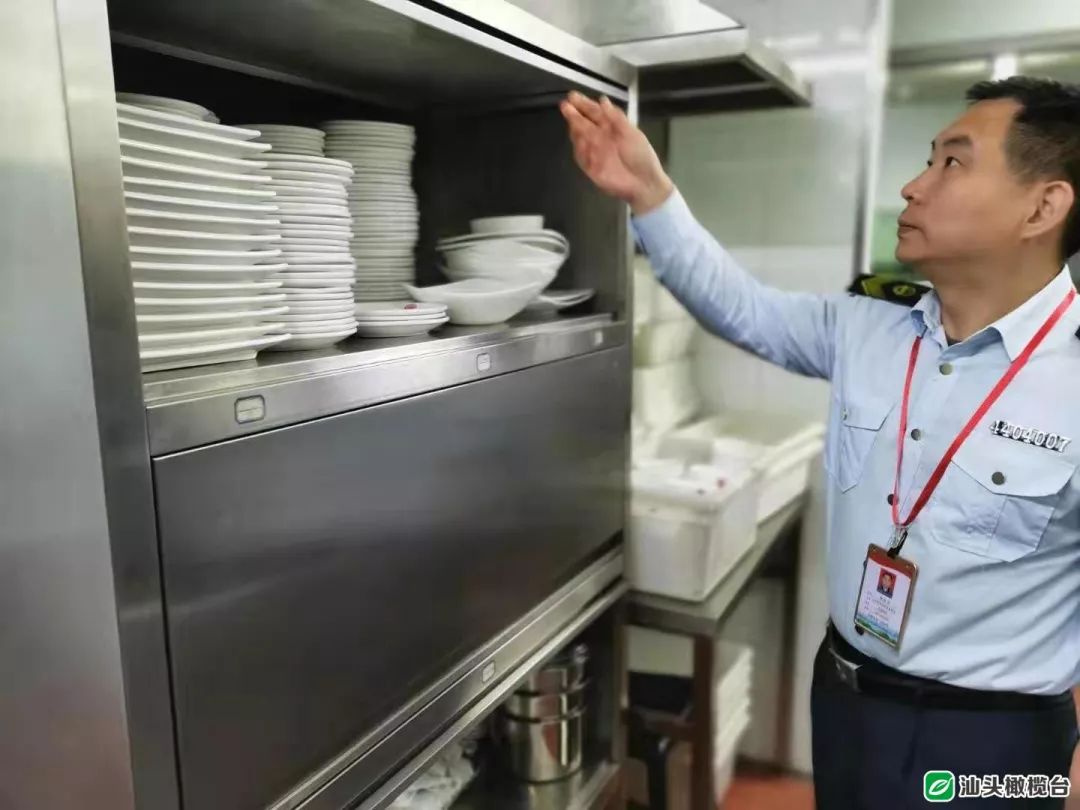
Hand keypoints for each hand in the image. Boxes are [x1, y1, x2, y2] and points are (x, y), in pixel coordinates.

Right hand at [560, 91, 672, 215]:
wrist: (643, 182)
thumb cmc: (641, 156)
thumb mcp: (631, 132)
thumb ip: (616, 118)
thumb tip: (603, 101)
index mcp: (611, 128)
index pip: (595, 113)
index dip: (584, 105)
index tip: (573, 97)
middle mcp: (600, 138)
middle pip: (584, 124)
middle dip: (574, 114)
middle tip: (565, 105)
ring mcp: (594, 153)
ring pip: (580, 138)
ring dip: (575, 127)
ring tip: (571, 115)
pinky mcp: (590, 168)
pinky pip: (581, 155)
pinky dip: (578, 146)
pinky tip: (577, 135)